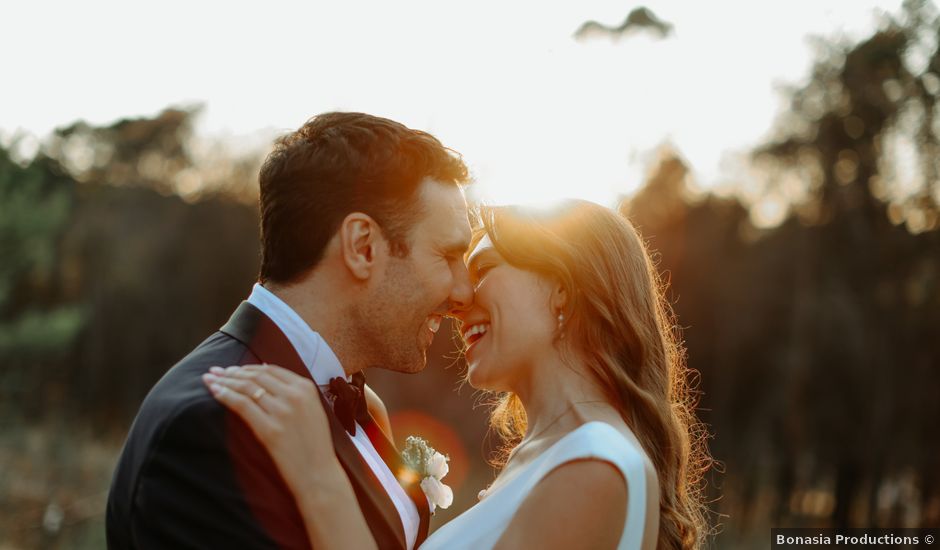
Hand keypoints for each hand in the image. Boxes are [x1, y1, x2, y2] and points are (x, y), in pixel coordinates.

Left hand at [202, 364, 339, 492]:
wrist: (319, 474)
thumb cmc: (314, 445)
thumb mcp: (312, 410)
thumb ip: (294, 393)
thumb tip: (265, 373)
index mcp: (306, 388)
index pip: (271, 370)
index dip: (248, 367)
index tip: (232, 369)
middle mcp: (295, 396)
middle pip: (256, 376)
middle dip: (232, 372)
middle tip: (216, 371)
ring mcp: (282, 412)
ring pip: (247, 388)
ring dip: (225, 381)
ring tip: (210, 379)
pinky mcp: (270, 430)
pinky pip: (242, 405)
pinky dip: (226, 396)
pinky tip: (215, 392)